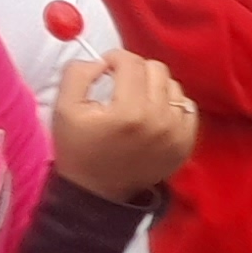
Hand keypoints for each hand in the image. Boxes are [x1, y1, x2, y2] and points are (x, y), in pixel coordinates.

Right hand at [51, 49, 197, 198]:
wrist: (97, 193)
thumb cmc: (79, 149)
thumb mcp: (64, 109)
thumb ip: (79, 74)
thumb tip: (102, 60)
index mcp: (129, 112)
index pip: (131, 62)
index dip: (114, 59)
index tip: (106, 70)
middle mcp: (159, 120)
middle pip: (156, 69)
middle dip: (135, 71)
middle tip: (121, 86)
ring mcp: (176, 133)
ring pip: (173, 86)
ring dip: (154, 87)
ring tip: (137, 102)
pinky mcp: (186, 144)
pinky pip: (187, 107)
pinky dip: (171, 105)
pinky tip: (154, 115)